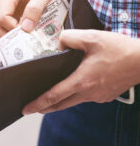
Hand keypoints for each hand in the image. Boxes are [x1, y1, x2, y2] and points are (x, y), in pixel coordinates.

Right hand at [0, 0, 57, 37]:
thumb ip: (35, 9)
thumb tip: (26, 28)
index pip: (3, 18)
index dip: (14, 29)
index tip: (29, 33)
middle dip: (7, 36)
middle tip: (24, 42)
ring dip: (8, 36)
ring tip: (24, 39)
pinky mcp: (3, 11)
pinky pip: (2, 26)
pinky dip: (10, 33)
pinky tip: (23, 35)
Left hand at [22, 29, 139, 114]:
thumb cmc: (120, 49)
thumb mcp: (92, 37)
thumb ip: (70, 37)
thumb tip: (58, 44)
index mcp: (82, 80)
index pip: (54, 96)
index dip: (38, 103)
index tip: (26, 109)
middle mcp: (89, 93)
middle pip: (61, 104)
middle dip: (44, 107)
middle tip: (31, 108)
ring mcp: (98, 96)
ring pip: (73, 101)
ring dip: (60, 100)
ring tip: (49, 97)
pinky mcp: (105, 96)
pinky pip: (85, 97)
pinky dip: (75, 95)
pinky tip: (73, 86)